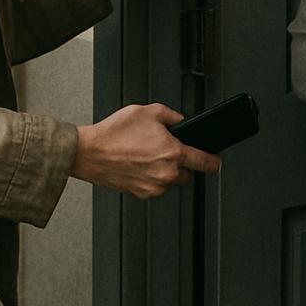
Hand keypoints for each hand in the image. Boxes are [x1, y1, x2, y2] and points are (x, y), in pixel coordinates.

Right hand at [73, 103, 219, 198]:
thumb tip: (180, 121)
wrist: (89, 153)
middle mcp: (166, 173)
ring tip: (146, 156)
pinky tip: (138, 166)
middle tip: (164, 151)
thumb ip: (171, 115)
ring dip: (165, 171)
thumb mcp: (147, 111)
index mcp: (172, 152)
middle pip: (188, 173)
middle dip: (181, 163)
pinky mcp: (142, 194)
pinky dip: (152, 179)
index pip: (205, 162)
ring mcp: (155, 186)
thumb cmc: (114, 133)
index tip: (216, 162)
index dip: (214, 161)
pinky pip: (156, 187)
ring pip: (171, 181)